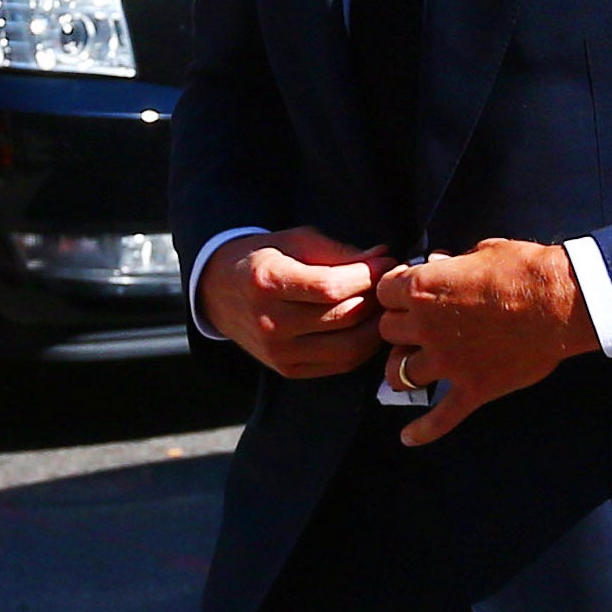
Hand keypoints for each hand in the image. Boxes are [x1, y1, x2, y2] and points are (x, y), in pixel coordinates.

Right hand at [200, 228, 391, 378]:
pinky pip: (341, 364)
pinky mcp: (289, 370)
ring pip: (349, 347)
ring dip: (377, 326)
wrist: (220, 292)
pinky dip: (364, 346)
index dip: (368, 275)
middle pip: (344, 317)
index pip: (331, 287)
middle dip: (378, 298)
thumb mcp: (294, 241)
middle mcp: (270, 322)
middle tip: (391, 282)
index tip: (387, 260)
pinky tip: (369, 326)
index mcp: (267, 282)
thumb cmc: (264, 259)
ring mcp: (278, 352)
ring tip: (384, 305)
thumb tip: (383, 258)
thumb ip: (339, 251)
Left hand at [375, 241, 594, 446]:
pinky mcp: (472, 388)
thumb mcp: (482, 251)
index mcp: (423, 289)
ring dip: (402, 368)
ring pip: (399, 373)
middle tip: (418, 325)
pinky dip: (423, 430)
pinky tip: (408, 438)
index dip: (396, 291)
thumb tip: (439, 265)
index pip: (385, 292)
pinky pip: (440, 417)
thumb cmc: (524, 270)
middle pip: (388, 332)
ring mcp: (447, 362)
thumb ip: (452, 264)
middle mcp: (426, 327)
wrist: (560, 303)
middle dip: (400, 326)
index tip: (408, 293)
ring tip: (411, 366)